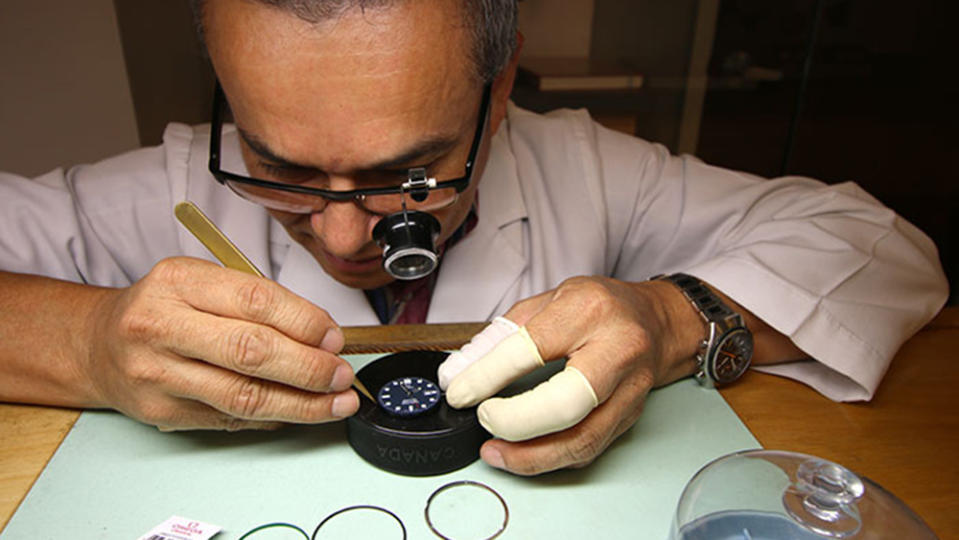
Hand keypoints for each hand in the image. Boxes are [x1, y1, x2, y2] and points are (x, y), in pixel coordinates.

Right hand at [83, 257, 358, 429]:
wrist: (97, 345)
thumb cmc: (162, 308)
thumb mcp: (198, 280)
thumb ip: (253, 300)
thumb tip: (319, 336)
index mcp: (177, 281)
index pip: (254, 299)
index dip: (304, 321)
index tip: (334, 337)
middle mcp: (161, 325)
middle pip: (250, 351)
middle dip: (309, 367)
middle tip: (342, 375)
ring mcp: (157, 373)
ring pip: (243, 396)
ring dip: (301, 404)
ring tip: (336, 403)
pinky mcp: (160, 412)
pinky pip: (229, 419)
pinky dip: (271, 418)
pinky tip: (297, 412)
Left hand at [440, 276, 701, 474]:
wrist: (658, 322)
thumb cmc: (602, 307)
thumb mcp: (547, 301)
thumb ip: (499, 336)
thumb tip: (458, 373)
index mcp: (589, 310)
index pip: (531, 349)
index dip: (487, 376)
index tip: (459, 391)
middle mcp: (617, 350)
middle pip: (565, 404)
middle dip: (514, 421)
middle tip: (484, 418)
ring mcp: (630, 389)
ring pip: (581, 439)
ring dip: (530, 455)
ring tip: (494, 451)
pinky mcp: (630, 417)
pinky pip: (588, 449)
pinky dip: (550, 458)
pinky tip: (523, 454)